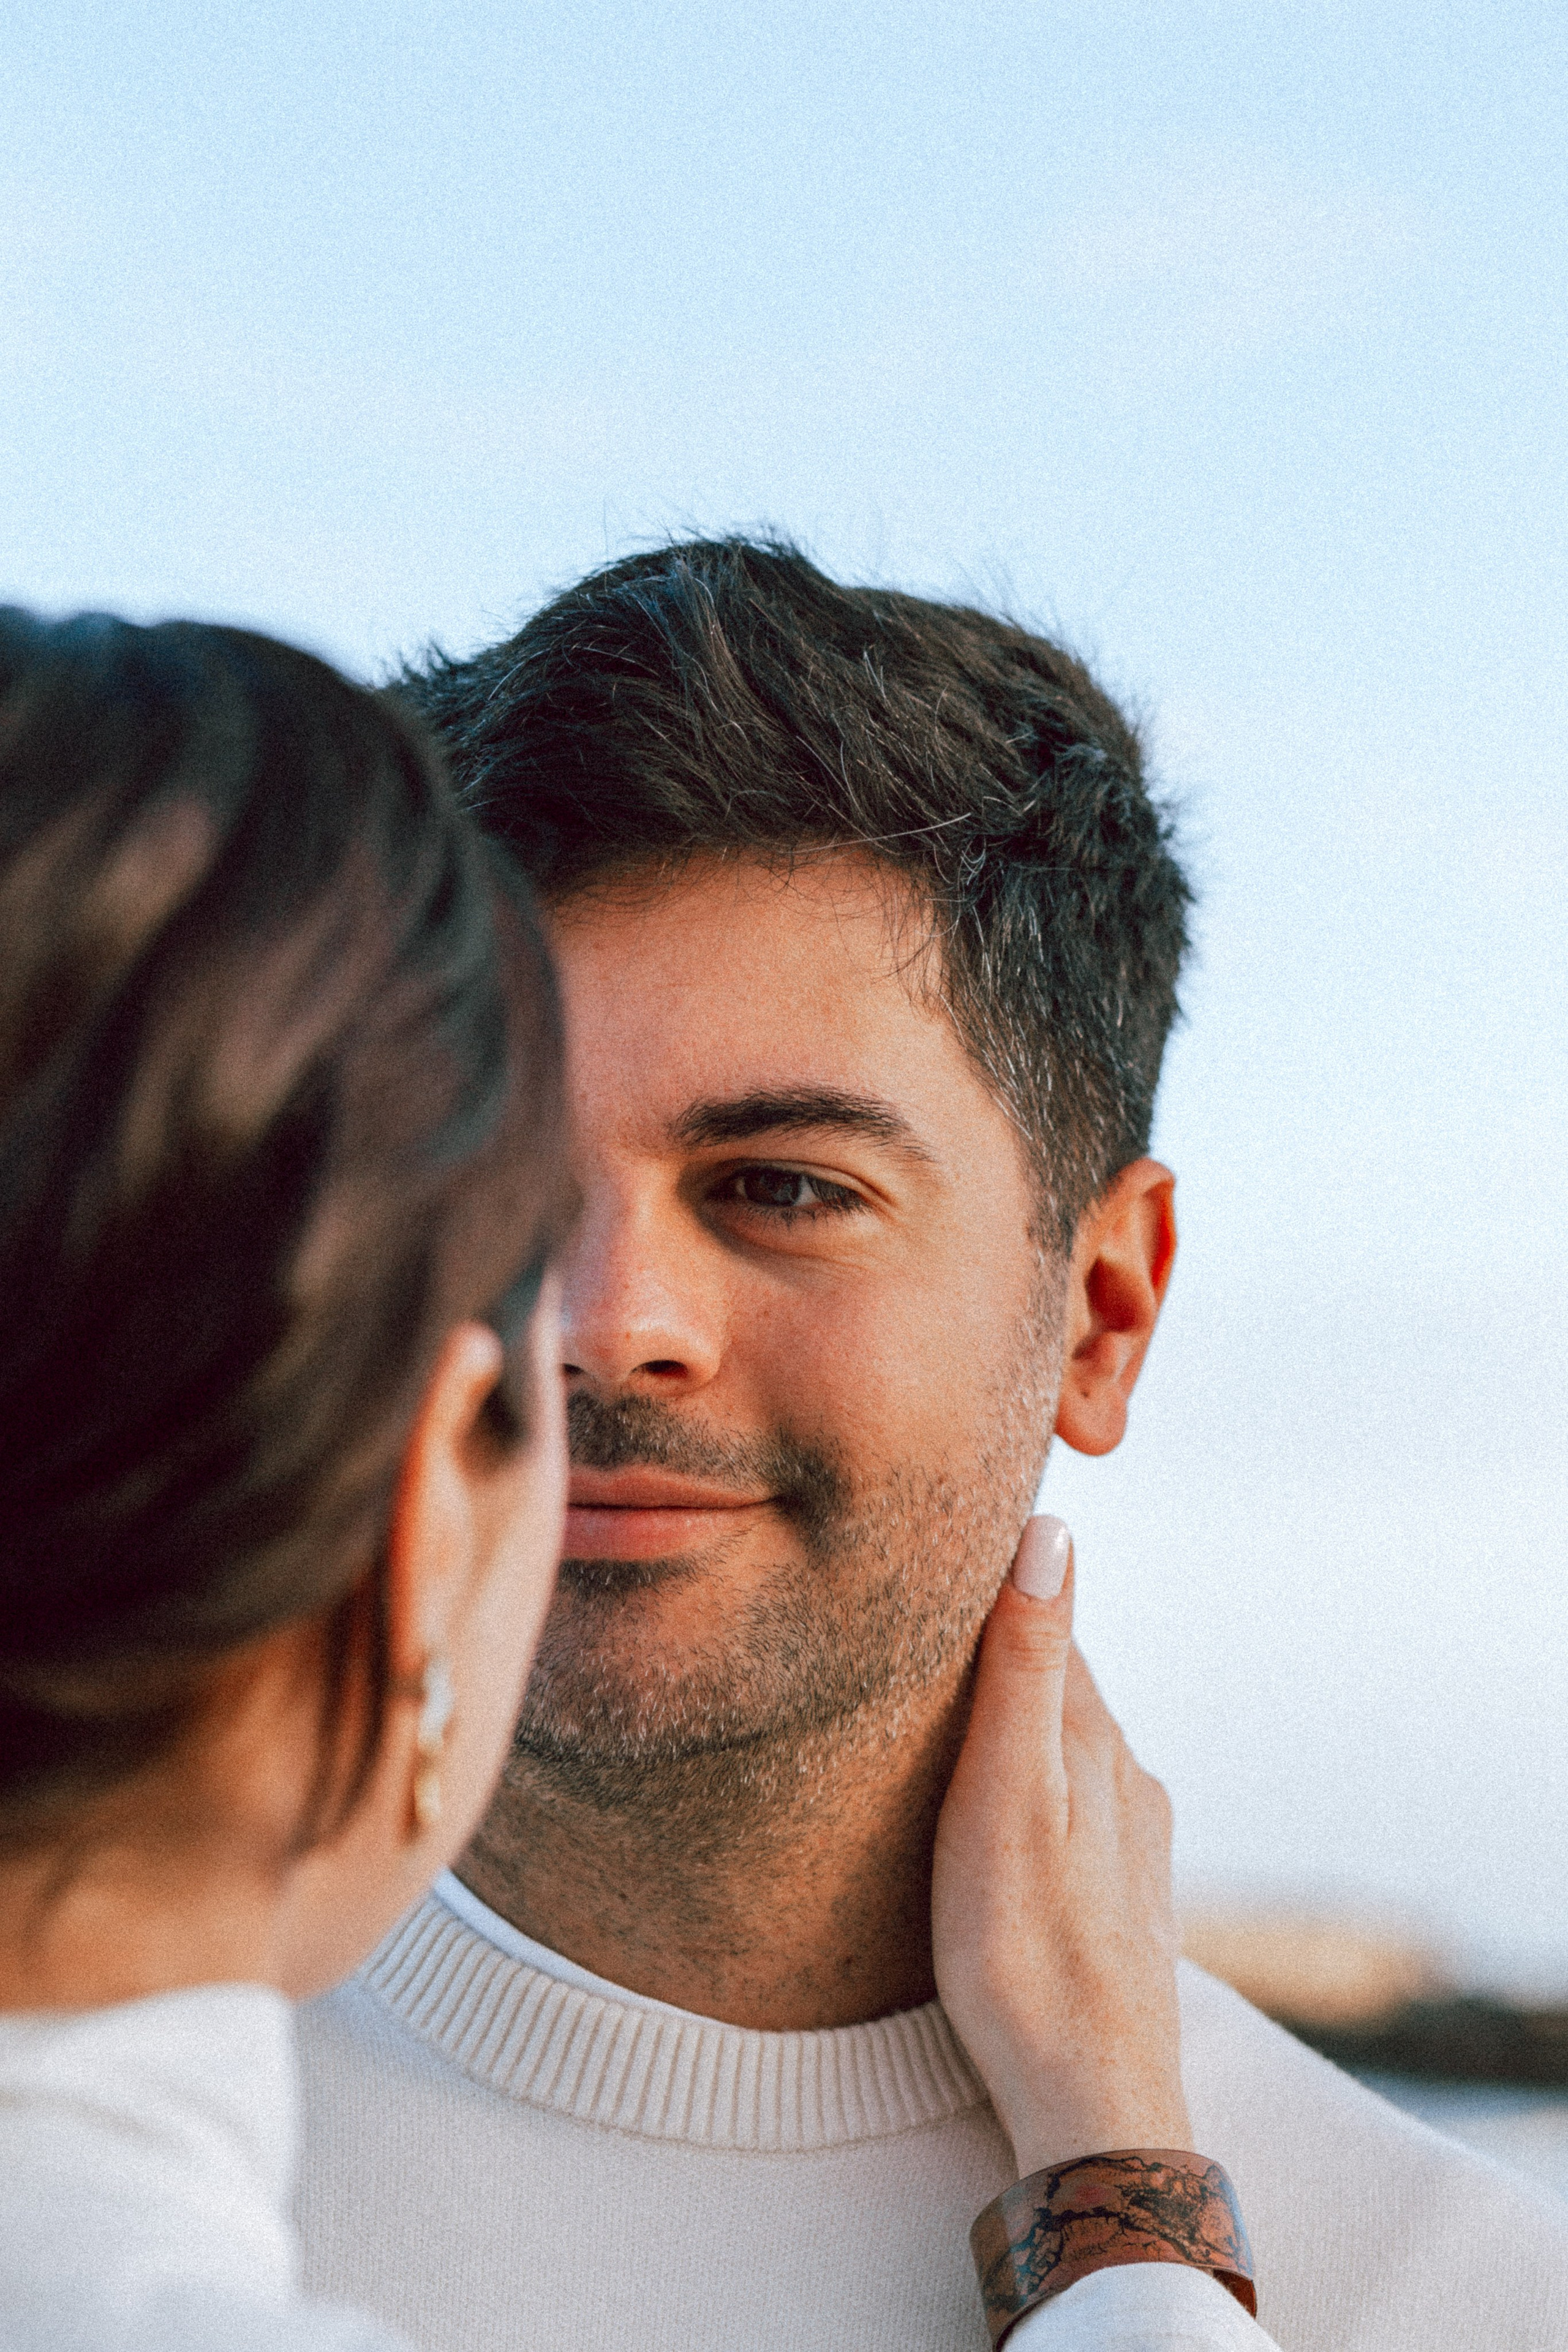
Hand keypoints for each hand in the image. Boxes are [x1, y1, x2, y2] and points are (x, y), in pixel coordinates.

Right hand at [932, 1515, 1191, 2178]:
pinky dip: (1035, 1791)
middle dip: (1001, 1653)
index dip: (991, 1586)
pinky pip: (1074, 1810)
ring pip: (1067, 1749)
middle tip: (923, 1631)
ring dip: (1019, 1727)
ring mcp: (1132, 1840)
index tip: (935, 1550)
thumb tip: (1051, 1529)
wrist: (1092, 2105)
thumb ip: (1025, 1664)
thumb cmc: (1023, 1949)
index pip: (1044, 1621)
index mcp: (1092, 1737)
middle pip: (1057, 1683)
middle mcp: (1126, 1776)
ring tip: (950, 1721)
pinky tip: (1005, 1818)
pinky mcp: (1123, 1896)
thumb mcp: (1008, 1790)